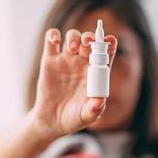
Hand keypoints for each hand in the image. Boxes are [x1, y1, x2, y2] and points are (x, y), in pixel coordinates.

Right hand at [30, 28, 116, 142]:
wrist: (50, 122)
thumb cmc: (72, 119)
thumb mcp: (86, 117)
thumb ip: (94, 109)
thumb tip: (100, 100)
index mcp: (95, 73)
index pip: (106, 53)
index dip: (109, 44)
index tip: (109, 40)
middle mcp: (82, 63)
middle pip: (89, 41)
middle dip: (91, 37)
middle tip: (88, 42)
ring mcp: (65, 60)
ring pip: (72, 37)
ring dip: (74, 37)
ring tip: (72, 48)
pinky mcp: (49, 60)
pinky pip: (51, 41)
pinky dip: (52, 35)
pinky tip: (55, 40)